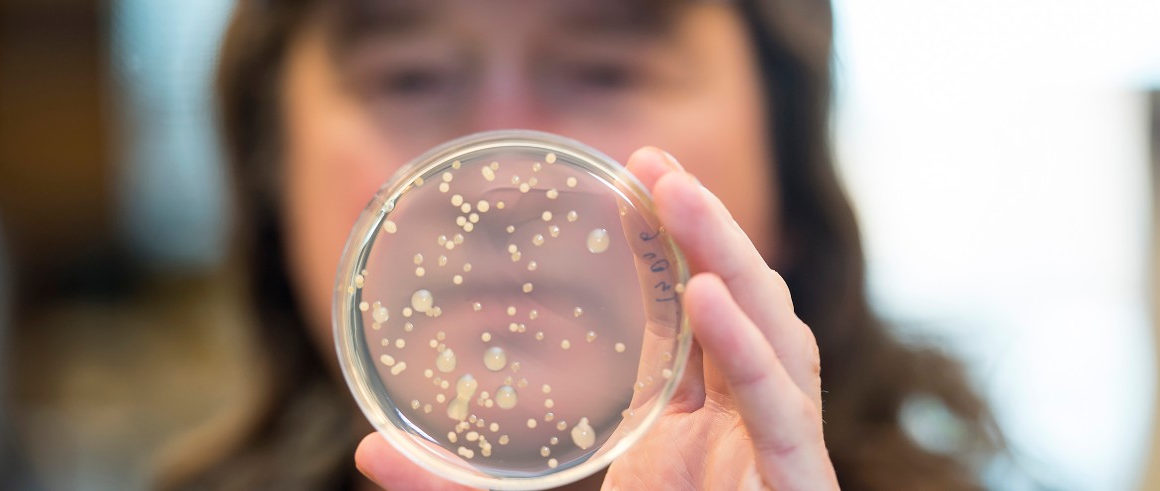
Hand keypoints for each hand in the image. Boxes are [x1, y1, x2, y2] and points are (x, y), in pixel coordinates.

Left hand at [355, 147, 837, 489]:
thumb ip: (457, 489)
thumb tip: (365, 450)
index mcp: (695, 427)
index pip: (698, 315)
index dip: (674, 247)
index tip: (628, 183)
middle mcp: (743, 429)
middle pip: (744, 305)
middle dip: (707, 231)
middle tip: (652, 165)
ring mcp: (775, 455)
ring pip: (777, 337)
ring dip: (732, 262)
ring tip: (676, 198)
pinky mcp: (795, 488)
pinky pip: (780, 411)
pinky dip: (750, 353)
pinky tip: (706, 296)